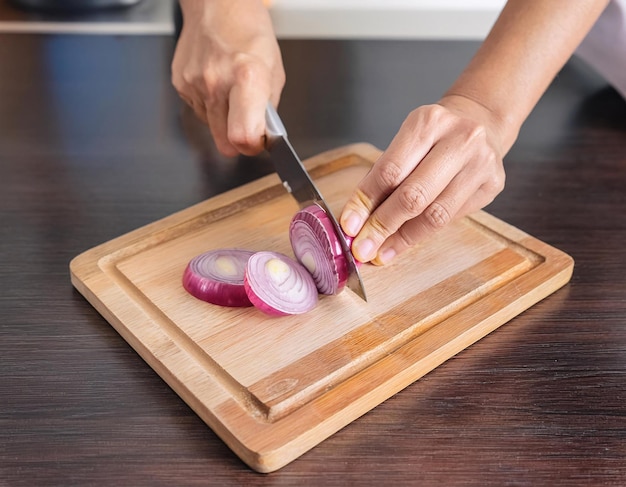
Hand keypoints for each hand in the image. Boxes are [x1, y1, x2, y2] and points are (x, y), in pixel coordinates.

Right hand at [171, 0, 284, 156]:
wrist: (217, 6)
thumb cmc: (249, 33)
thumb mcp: (274, 71)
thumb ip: (269, 110)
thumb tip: (263, 137)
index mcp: (246, 77)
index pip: (243, 136)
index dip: (252, 146)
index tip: (258, 141)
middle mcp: (216, 83)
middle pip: (225, 142)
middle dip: (239, 139)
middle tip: (248, 121)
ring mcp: (194, 84)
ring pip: (212, 128)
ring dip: (224, 119)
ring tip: (231, 91)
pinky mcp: (180, 85)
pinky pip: (198, 111)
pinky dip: (210, 105)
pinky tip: (216, 83)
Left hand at [340, 95, 505, 264]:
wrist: (480, 120)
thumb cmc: (433, 137)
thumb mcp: (405, 144)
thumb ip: (382, 180)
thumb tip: (356, 222)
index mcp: (428, 122)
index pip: (389, 171)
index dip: (366, 203)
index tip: (349, 227)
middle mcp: (459, 139)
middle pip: (414, 195)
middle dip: (383, 226)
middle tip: (363, 248)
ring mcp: (481, 162)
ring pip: (436, 214)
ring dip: (403, 238)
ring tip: (381, 252)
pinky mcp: (493, 184)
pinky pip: (452, 218)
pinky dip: (423, 234)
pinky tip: (404, 243)